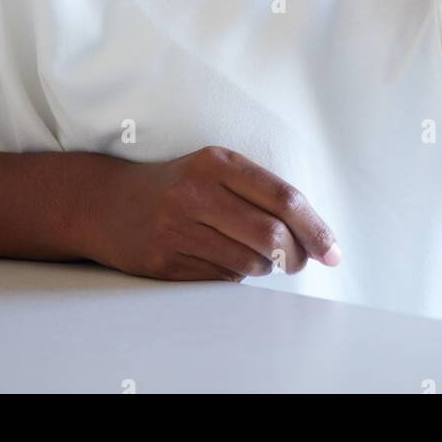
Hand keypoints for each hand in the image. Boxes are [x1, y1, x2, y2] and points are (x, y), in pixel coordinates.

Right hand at [81, 145, 341, 281]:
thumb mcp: (214, 169)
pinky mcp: (165, 261)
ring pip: (250, 262)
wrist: (108, 203)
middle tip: (299, 261)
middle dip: (296, 256)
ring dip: (265, 267)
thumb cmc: (177, 185)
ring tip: (257, 256)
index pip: (283, 197)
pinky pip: (223, 278)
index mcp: (217, 162)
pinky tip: (225, 260)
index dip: (315, 228)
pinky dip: (236, 275)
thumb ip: (259, 191)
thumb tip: (311, 233)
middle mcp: (197, 192)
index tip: (333, 251)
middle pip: (271, 235)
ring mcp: (178, 228)